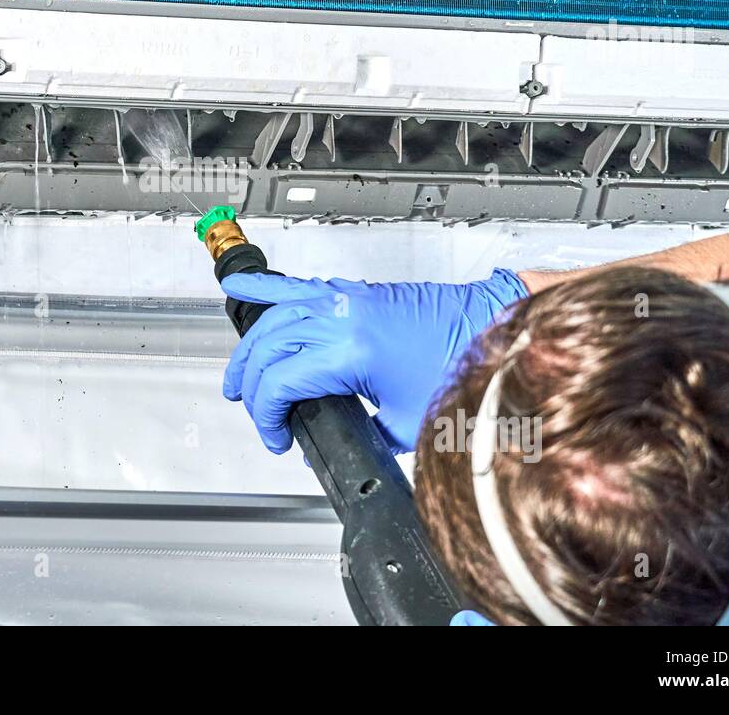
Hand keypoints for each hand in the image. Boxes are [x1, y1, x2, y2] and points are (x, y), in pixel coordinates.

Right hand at [219, 269, 527, 453]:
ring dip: (249, 345)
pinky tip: (241, 287)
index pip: (279, 382)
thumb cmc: (461, 368)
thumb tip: (335, 441)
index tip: (276, 437)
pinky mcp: (352, 292)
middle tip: (250, 410)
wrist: (491, 329)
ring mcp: (344, 299)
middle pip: (267, 348)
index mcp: (349, 351)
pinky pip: (295, 288)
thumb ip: (363, 432)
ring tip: (237, 372)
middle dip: (249, 384)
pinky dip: (265, 290)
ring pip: (273, 317)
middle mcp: (340, 318)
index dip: (267, 417)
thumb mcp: (407, 422)